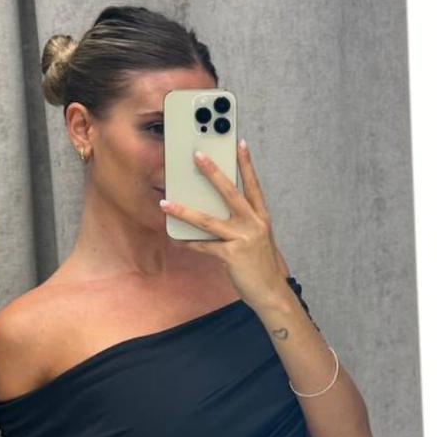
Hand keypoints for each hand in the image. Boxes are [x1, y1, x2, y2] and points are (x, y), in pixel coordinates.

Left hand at [159, 139, 287, 310]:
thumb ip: (241, 223)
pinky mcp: (231, 255)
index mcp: (261, 217)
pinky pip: (204, 245)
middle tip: (198, 156)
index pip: (253, 185)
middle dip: (213, 172)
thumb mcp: (256, 239)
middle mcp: (254, 224)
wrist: (271, 292)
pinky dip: (189, 243)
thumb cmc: (260, 265)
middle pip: (230, 192)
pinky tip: (176, 239)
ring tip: (166, 203)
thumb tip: (213, 210)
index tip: (240, 144)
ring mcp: (243, 239)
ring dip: (184, 211)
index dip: (247, 164)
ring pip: (208, 220)